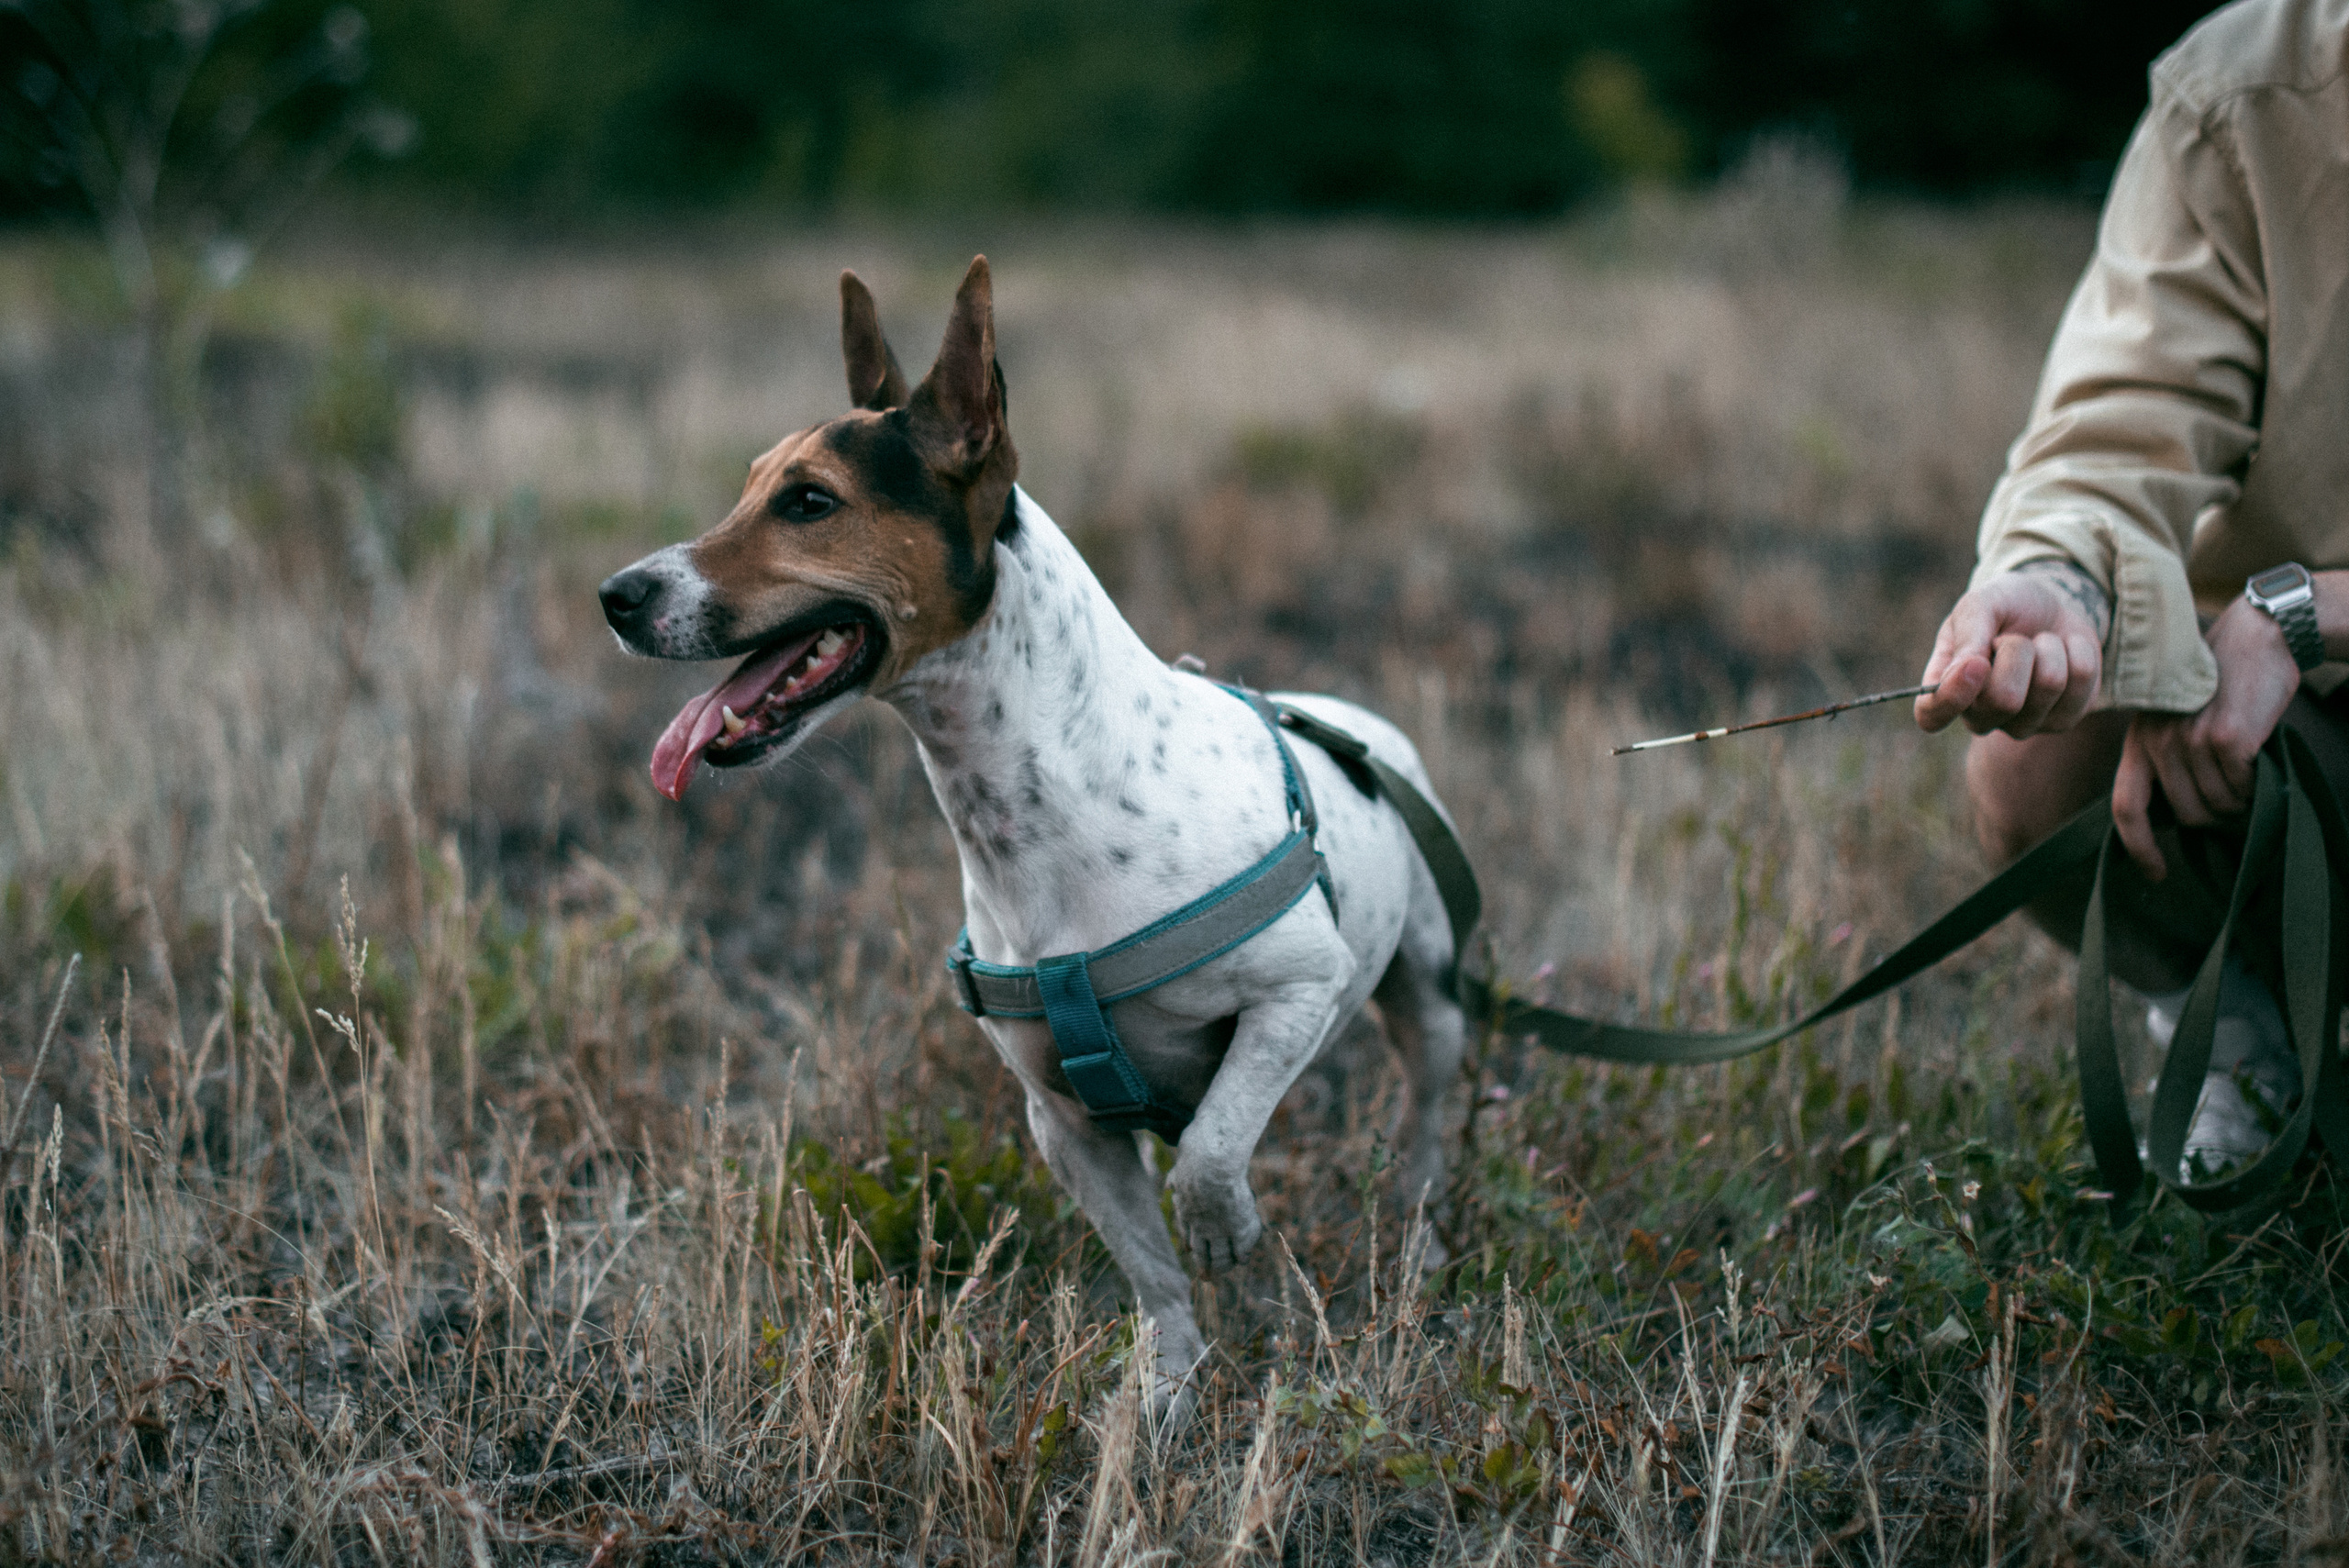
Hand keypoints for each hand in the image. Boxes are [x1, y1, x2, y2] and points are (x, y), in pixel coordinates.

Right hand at [1915, 566, 2106, 737]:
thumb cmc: (2005, 607)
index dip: (1951, 697)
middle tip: (2013, 638)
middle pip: (2004, 701)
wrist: (2052, 607)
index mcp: (1946, 688)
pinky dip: (2077, 650)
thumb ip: (1969, 632)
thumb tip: (1963, 669)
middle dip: (2017, 650)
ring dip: (2048, 647)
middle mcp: (1979, 716)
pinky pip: (2082, 681)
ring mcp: (2023, 724)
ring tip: (2039, 643)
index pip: (1931, 715)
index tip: (1976, 663)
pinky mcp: (2063, 720)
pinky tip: (2063, 652)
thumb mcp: (1981, 603)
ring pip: (2048, 686)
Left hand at [2110, 598, 2301, 878]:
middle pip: (2184, 815)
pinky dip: (2256, 785)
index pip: (2125, 806)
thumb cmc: (2222, 686)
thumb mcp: (2176, 719)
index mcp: (2139, 741)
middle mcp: (2156, 742)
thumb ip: (2166, 760)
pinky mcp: (2225, 738)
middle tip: (2235, 800)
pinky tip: (2258, 758)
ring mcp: (2188, 740)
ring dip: (2238, 802)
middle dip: (2213, 819)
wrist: (2257, 639)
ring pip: (2216, 806)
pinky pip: (2243, 788)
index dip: (2138, 847)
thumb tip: (2174, 817)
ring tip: (2246, 771)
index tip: (2157, 874)